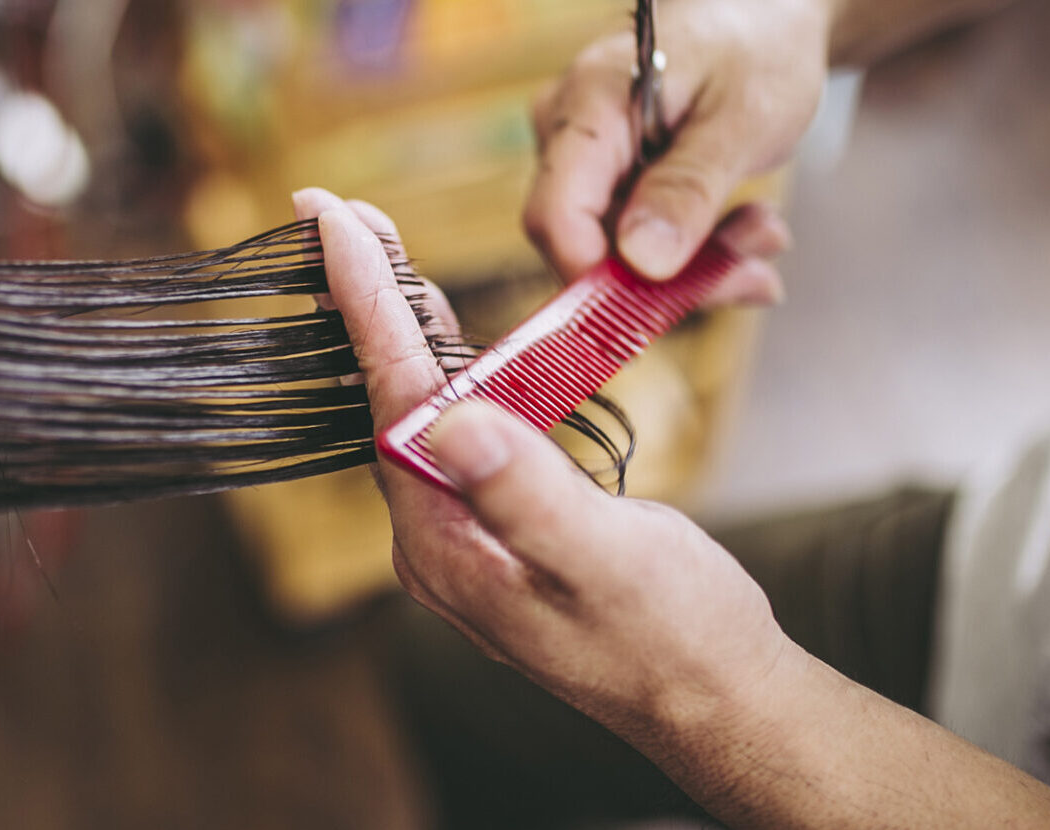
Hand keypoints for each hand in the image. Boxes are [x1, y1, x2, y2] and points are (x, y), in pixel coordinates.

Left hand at [294, 187, 796, 734]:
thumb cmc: (673, 637)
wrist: (716, 700)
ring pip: (422, 408)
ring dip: (403, 327)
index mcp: (443, 540)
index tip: (333, 222)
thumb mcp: (604, 560)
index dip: (363, 300)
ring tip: (374, 247)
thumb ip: (525, 493)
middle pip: (388, 395)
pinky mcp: (500, 524)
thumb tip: (451, 421)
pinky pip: (460, 427)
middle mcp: (437, 536)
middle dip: (363, 300)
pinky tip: (445, 331)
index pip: (391, 396)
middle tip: (337, 213)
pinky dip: (453, 367)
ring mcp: (467, 531)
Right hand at [525, 0, 831, 285]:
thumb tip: (641, 260)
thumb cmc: (756, 48)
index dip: (594, 279)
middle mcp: (568, 136)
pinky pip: (638, 241)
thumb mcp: (742, 118)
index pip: (556, 215)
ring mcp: (585, 163)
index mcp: (588, 106)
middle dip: (674, 276)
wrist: (765, 19)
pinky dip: (699, 250)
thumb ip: (688, 188)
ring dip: (701, 264)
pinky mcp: (608, 183)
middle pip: (589, 245)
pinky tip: (747, 234)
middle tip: (755, 269)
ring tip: (766, 235)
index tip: (661, 310)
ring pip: (620, 254)